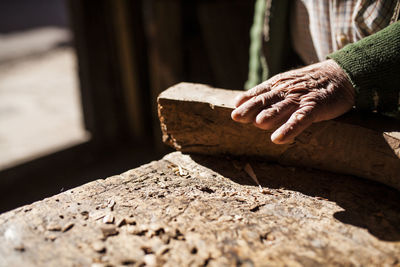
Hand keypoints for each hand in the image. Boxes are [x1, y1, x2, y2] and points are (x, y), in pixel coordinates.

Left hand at [231, 59, 355, 143]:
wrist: (341, 74)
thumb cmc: (309, 83)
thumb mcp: (286, 84)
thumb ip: (266, 93)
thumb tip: (241, 102)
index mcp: (278, 84)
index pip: (260, 92)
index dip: (247, 99)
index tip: (235, 108)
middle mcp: (287, 90)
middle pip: (266, 99)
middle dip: (251, 108)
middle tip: (236, 117)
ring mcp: (301, 98)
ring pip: (282, 107)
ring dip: (270, 115)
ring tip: (258, 123)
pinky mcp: (315, 106)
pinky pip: (301, 118)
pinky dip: (290, 128)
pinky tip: (278, 138)